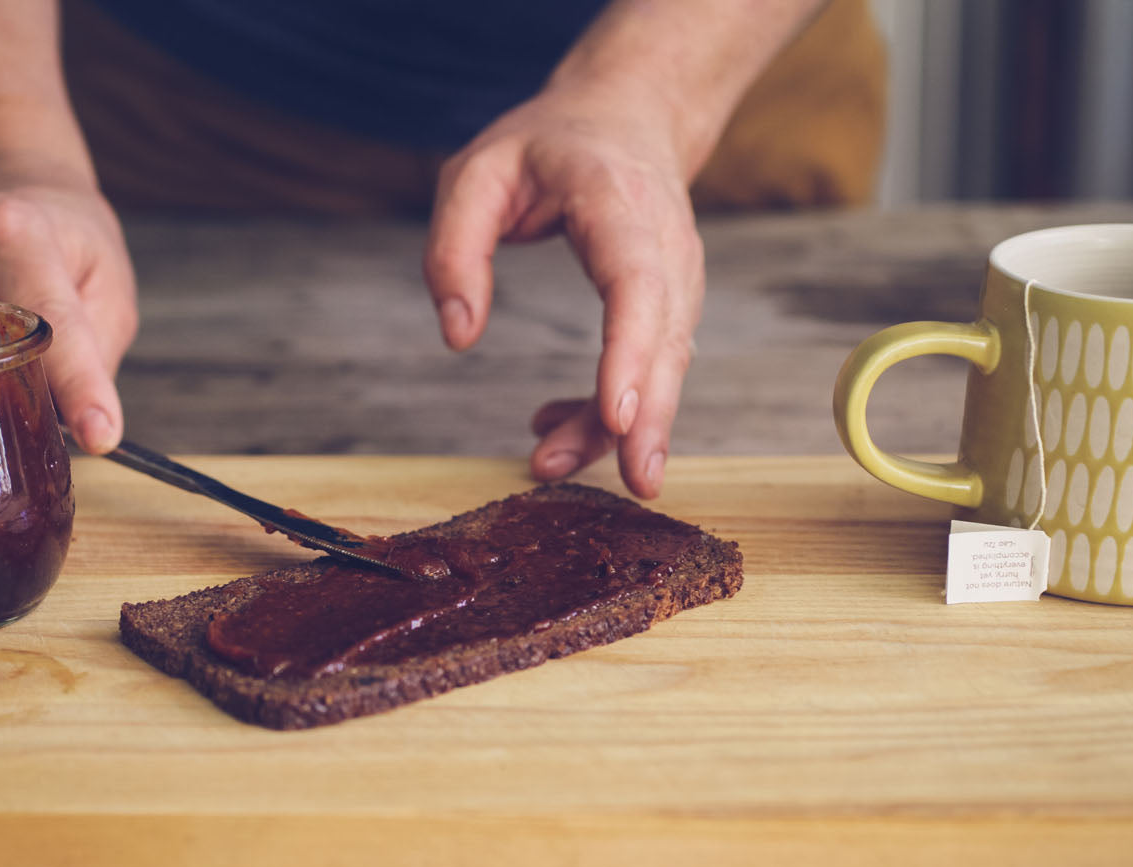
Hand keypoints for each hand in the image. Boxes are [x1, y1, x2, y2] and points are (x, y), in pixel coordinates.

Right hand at [0, 168, 137, 454]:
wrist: (2, 185)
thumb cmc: (63, 236)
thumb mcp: (107, 281)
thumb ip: (98, 352)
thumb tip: (75, 423)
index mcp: (18, 237)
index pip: (52, 325)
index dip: (80, 387)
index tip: (100, 435)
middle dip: (2, 411)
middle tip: (37, 442)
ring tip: (1, 425)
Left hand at [424, 85, 702, 498]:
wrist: (628, 116)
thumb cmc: (549, 144)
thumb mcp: (477, 171)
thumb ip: (454, 246)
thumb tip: (459, 335)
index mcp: (620, 202)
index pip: (637, 285)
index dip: (631, 353)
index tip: (619, 415)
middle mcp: (666, 246)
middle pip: (668, 341)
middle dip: (653, 418)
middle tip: (637, 484)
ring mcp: (678, 280)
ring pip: (663, 368)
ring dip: (618, 430)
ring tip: (548, 464)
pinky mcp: (670, 310)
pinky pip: (650, 371)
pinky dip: (608, 413)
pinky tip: (554, 430)